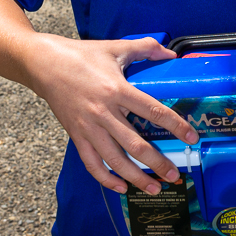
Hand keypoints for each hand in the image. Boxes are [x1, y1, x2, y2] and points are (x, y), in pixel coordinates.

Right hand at [24, 35, 197, 195]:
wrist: (44, 64)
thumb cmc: (81, 55)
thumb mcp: (115, 47)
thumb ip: (145, 48)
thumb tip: (170, 53)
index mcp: (117, 89)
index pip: (153, 111)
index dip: (175, 126)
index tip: (191, 137)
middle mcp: (103, 112)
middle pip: (136, 145)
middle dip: (158, 163)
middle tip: (175, 175)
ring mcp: (88, 127)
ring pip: (115, 160)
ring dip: (136, 177)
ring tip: (153, 188)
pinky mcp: (76, 136)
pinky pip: (92, 163)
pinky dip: (106, 178)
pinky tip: (121, 187)